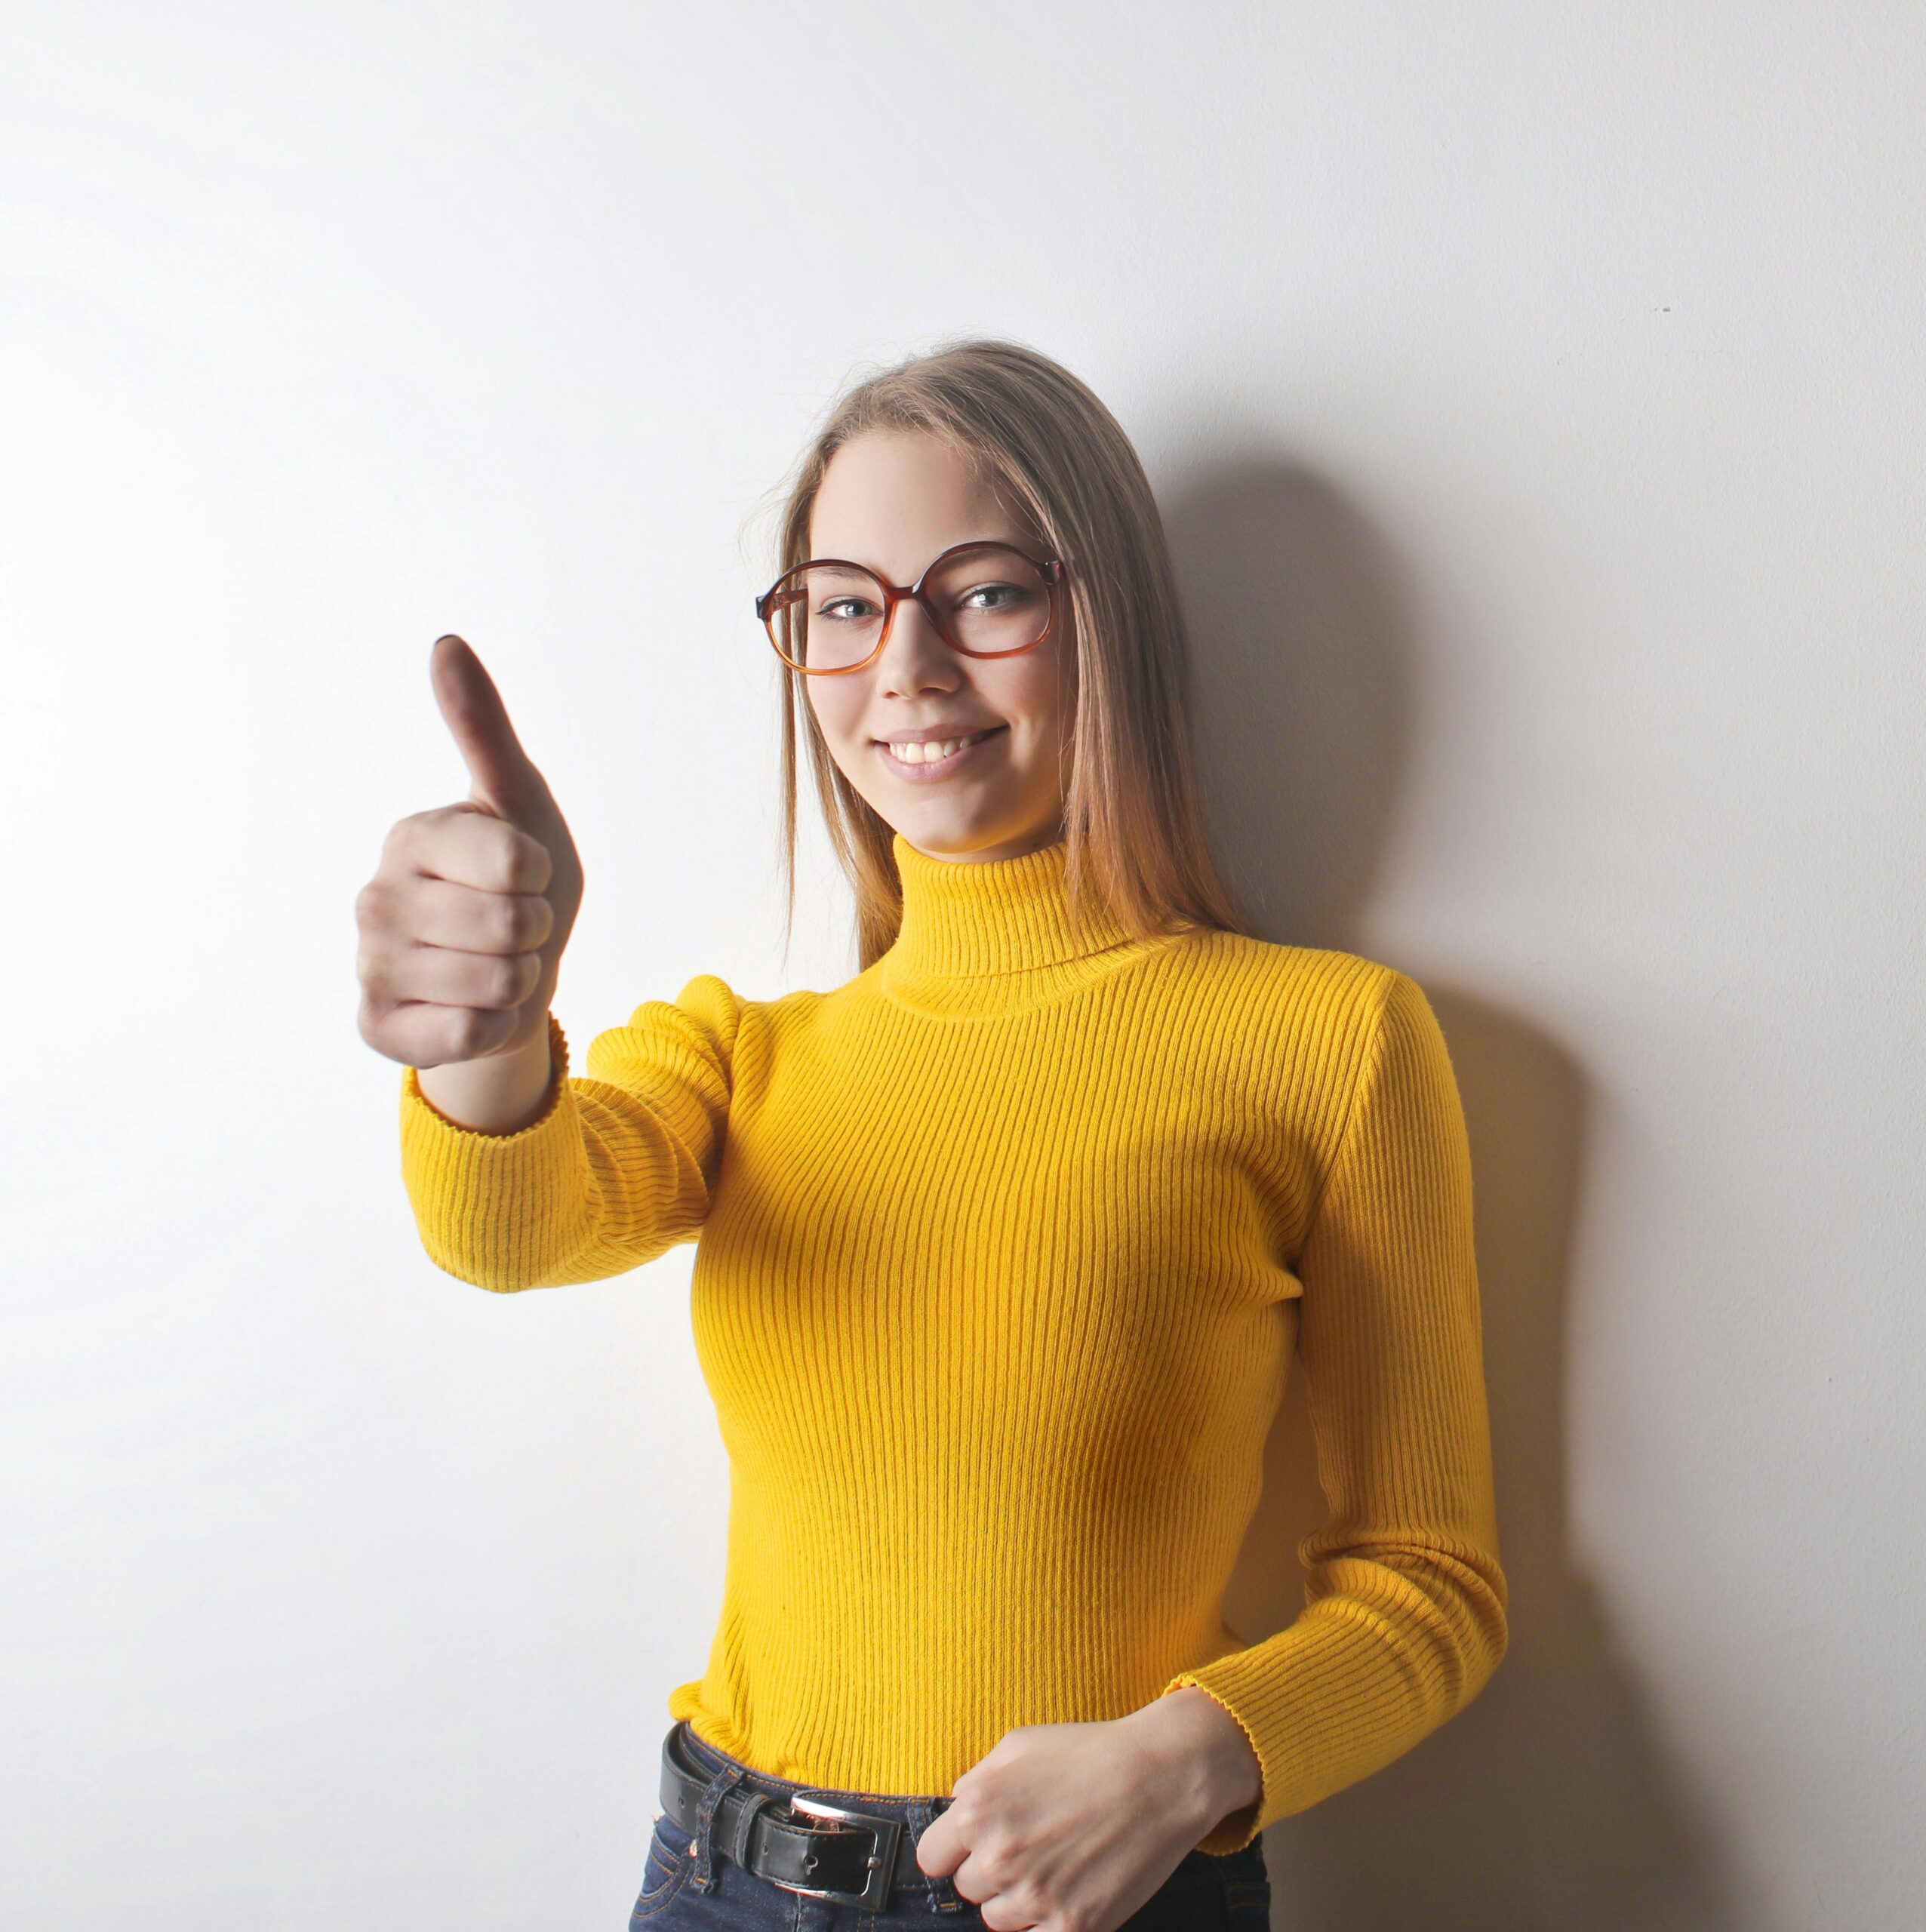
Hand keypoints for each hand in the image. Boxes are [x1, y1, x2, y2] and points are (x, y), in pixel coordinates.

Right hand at [355, 634, 585, 1069]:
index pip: (517, 865)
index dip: (542, 877)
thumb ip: (482, 727)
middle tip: (514, 928)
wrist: (510, 976)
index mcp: (412, 836)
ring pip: (495, 985)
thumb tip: (445, 641)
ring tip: (498, 967)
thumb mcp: (520, 801)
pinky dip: (494, 1028)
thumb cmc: (522, 881)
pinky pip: (466, 1036)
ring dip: (521, 983)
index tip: (525, 875)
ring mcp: (370, 966)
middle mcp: (375, 898)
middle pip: (511, 928)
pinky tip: (474, 1009)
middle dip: (536, 934)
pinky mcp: (377, 1026)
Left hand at [914, 1695, 1259, 1931]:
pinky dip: (1049, 1920)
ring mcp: (1036, 1896)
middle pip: (968, 1889)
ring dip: (1019, 1898)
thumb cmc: (1089, 1753)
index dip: (952, 1849)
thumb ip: (976, 1782)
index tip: (971, 1846)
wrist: (1160, 1777)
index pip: (931, 1858)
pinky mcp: (1073, 1925)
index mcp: (978, 1810)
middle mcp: (1000, 1857)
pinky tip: (1070, 1887)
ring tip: (1054, 1863)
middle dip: (991, 1869)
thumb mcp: (1018, 1746)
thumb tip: (954, 1810)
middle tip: (1030, 1844)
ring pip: (998, 1918)